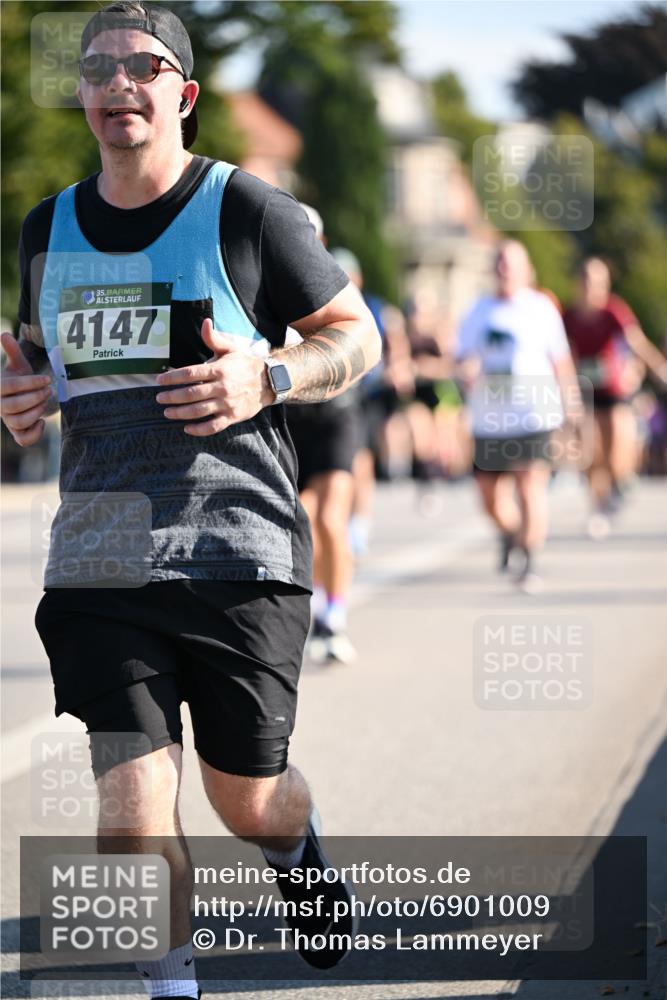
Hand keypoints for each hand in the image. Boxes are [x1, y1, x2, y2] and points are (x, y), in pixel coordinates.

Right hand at [1, 333, 51, 446]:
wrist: (23, 396)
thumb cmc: (20, 378)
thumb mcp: (18, 364)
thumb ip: (12, 351)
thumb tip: (4, 334)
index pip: (9, 387)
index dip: (30, 383)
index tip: (46, 380)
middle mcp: (0, 406)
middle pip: (14, 406)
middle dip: (35, 398)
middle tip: (49, 390)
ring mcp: (8, 421)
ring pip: (19, 422)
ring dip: (36, 412)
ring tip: (46, 401)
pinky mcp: (18, 433)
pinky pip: (23, 440)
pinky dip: (35, 433)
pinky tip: (42, 421)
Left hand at [155, 319, 273, 435]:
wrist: (269, 382)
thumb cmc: (244, 364)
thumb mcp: (230, 349)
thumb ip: (214, 339)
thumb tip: (205, 323)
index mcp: (219, 369)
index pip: (190, 373)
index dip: (172, 378)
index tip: (159, 381)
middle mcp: (222, 387)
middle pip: (191, 394)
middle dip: (172, 397)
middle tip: (159, 398)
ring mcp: (227, 404)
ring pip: (199, 411)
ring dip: (180, 413)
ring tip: (167, 412)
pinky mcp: (232, 417)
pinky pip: (213, 426)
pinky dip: (199, 430)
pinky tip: (187, 428)